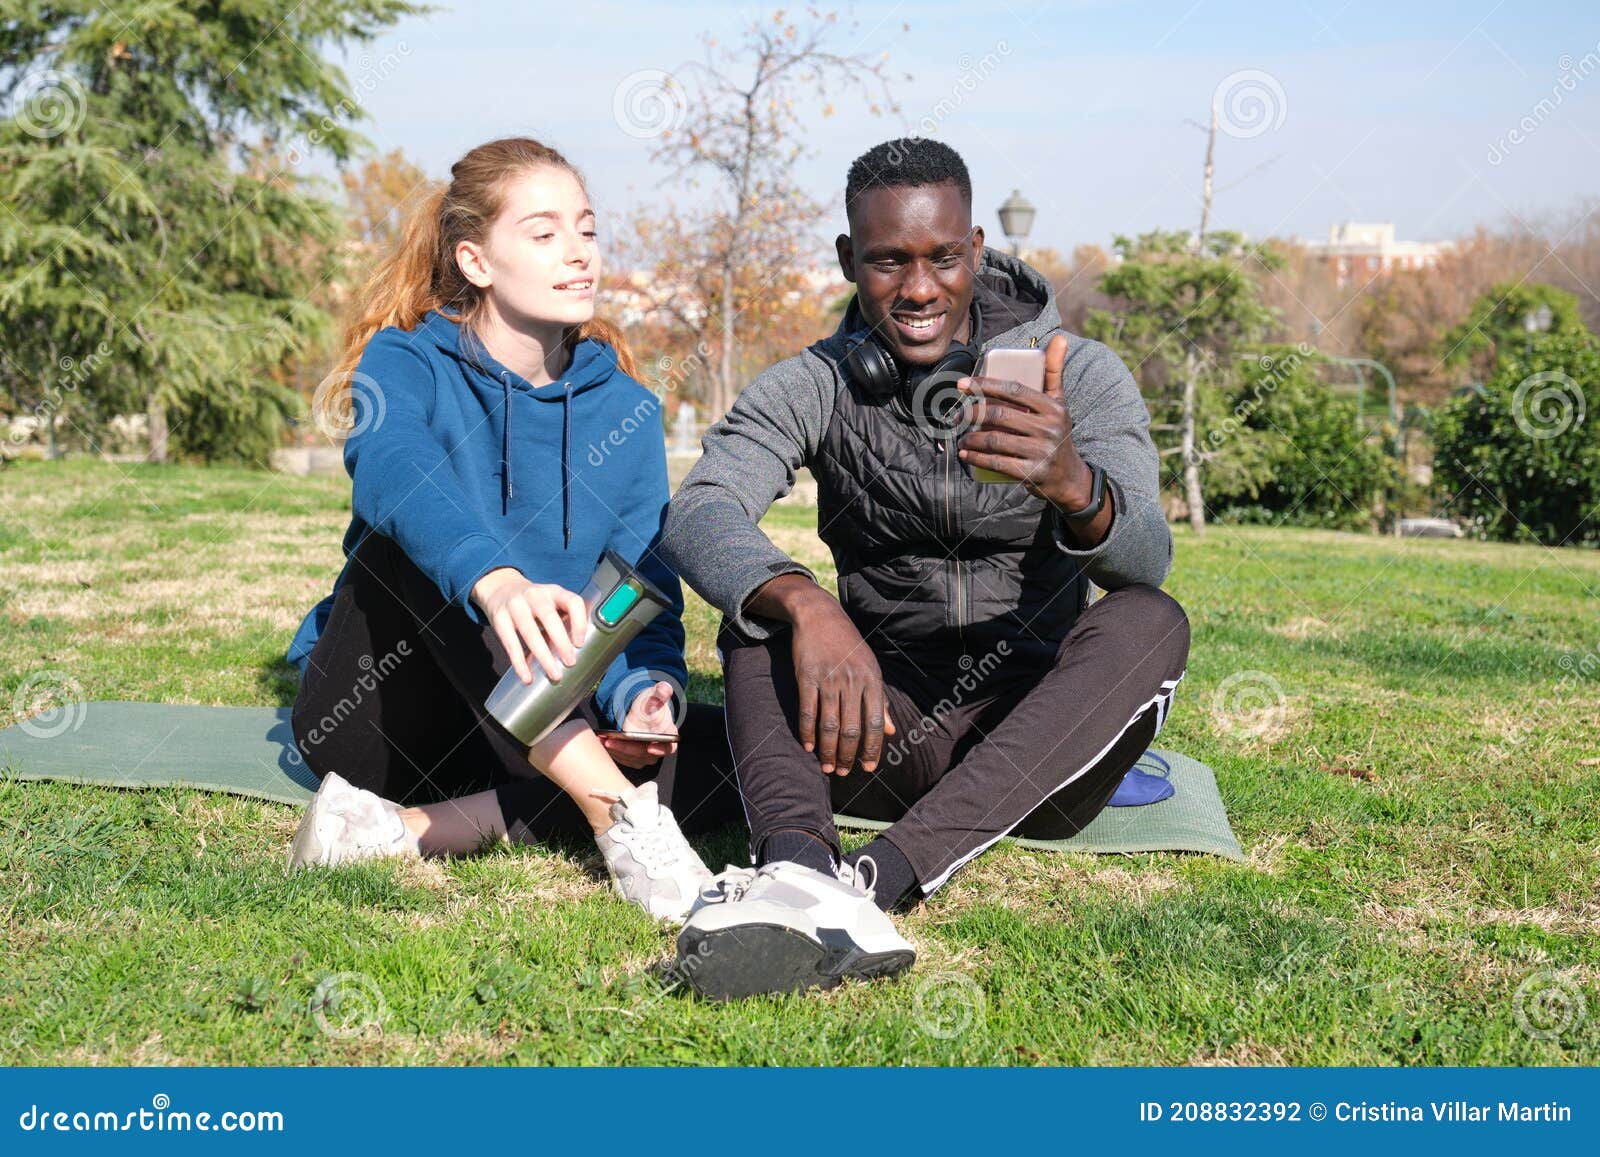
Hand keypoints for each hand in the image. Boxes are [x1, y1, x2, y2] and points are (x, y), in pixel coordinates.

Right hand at [471, 567, 587, 684]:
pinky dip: (519, 663)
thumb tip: (580, 649)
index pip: (572, 602)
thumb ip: (565, 617)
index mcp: (554, 591)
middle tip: (570, 662)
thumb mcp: (552, 601)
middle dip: (562, 643)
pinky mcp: (499, 619)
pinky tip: (527, 677)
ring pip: (530, 633)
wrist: (500, 589)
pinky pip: (510, 643)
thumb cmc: (534, 603)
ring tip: (554, 674)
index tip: (580, 644)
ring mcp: (516, 606)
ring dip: (544, 656)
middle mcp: (535, 595)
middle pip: (550, 618)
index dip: (579, 623)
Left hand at [600, 680, 679, 768]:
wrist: (642, 711)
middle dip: (626, 748)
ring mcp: (645, 755)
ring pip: (631, 758)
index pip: (668, 747)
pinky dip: (612, 752)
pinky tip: (601, 742)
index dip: (660, 749)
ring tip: (602, 739)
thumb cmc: (651, 705)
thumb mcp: (656, 696)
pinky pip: (622, 758)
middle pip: (644, 754)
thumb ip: (661, 693)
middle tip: (610, 741)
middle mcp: (657, 748)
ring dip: (616, 750)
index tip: (649, 748)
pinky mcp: (632, 757)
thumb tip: (665, 687)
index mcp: (668, 736)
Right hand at [782, 584, 896, 776]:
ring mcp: (828, 680)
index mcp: (872, 680)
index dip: (872, 749)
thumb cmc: (848, 645)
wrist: (820, 617)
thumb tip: (891, 731)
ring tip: (827, 767)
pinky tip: (809, 747)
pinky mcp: (806, 678)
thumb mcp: (871, 668)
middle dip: (847, 756)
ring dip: (827, 751)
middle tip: (843, 772)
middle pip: (850, 729)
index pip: (875, 723)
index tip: (868, 768)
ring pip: (829, 725)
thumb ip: (880, 701)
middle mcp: (852, 681)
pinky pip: (807, 712)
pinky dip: (807, 733)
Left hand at [955, 334, 1094, 508]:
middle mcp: (1049, 428)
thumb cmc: (1057, 432)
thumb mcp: (1059, 402)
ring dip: (971, 439)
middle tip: (958, 416)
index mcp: (1053, 407)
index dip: (986, 385)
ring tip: (961, 438)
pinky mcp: (1032, 473)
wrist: (1068, 476)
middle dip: (972, 414)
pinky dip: (977, 459)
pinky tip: (966, 455)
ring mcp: (1041, 452)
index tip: (962, 384)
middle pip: (1000, 415)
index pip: (1014, 390)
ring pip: (995, 440)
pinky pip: (997, 463)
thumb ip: (1054, 371)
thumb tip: (1059, 336)